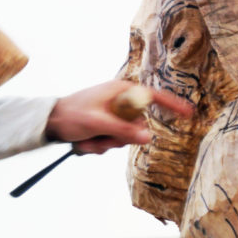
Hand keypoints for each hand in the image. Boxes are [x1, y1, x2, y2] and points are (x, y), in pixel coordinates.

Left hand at [45, 80, 193, 154]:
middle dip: (119, 138)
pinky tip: (84, 141)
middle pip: (137, 126)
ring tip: (87, 139)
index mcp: (120, 91)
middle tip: (99, 138)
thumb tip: (148, 138)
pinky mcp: (106, 124)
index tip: (189, 113)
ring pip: (124, 138)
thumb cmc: (70, 115)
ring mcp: (112, 113)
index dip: (172, 105)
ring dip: (106, 144)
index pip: (153, 97)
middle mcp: (119, 101)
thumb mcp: (97, 123)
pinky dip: (99, 146)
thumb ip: (122, 131)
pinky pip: (113, 141)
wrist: (48, 122)